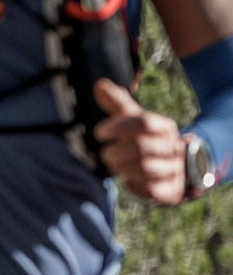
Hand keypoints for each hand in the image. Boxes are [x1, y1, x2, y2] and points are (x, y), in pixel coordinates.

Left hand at [92, 79, 185, 204]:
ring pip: (144, 168)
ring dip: (122, 167)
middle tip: (106, 153)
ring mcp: (175, 168)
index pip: (141, 122)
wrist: (175, 166)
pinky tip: (129, 180)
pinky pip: (150, 189)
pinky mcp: (172, 189)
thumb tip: (99, 85)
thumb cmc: (146, 139)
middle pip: (140, 147)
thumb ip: (117, 103)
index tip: (100, 133)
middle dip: (115, 152)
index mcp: (164, 126)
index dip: (116, 127)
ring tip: (115, 165)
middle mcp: (173, 145)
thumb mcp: (134, 120)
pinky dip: (134, 185)